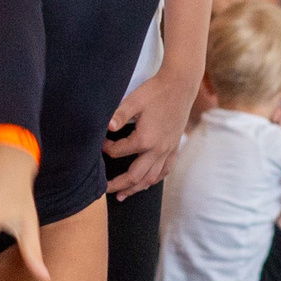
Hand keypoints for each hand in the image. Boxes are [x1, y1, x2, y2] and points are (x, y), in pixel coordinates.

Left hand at [107, 70, 193, 196]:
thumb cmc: (156, 91)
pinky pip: (165, 170)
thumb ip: (119, 115)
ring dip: (136, 188)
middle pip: (135, 176)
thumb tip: (106, 127)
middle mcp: (158, 149)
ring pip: (151, 178)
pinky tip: (147, 182)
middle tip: (104, 190)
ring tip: (122, 195)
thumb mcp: (134, 100)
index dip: (106, 149)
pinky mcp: (174, 147)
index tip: (99, 144)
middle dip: (118, 184)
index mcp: (145, 139)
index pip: (119, 152)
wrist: (181, 85)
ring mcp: (168, 150)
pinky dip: (154, 179)